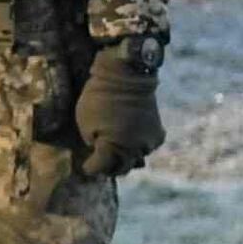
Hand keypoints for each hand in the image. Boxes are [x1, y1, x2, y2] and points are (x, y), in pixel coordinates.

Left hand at [73, 54, 165, 177]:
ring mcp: (148, 144)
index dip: (90, 168)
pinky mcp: (158, 134)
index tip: (86, 166)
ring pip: (134, 160)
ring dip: (125, 158)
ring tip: (116, 151)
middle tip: (101, 163)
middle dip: (109, 168)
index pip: (98, 169)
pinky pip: (147, 148)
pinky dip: (138, 146)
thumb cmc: (100, 96)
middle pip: (119, 169)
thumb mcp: (84, 120)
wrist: (128, 74)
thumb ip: (91, 142)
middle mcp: (132, 151)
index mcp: (112, 149)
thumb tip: (99, 150)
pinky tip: (131, 140)